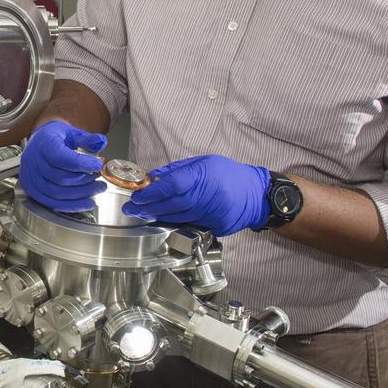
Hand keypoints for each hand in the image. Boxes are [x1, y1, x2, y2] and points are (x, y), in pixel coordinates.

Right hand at [19, 120, 107, 211]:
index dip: (82, 164)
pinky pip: (51, 203)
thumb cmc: (55, 137)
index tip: (98, 165)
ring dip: (80, 195)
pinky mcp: (32, 190)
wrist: (39, 142)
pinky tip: (86, 203)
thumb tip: (101, 142)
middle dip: (84, 181)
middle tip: (100, 179)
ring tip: (97, 189)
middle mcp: (33, 161)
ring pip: (56, 193)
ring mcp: (31, 177)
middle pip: (61, 178)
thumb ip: (87, 139)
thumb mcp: (71, 132)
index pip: (62, 158)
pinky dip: (70, 206)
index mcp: (43, 144)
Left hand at [122, 155, 270, 236]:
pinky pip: (188, 224)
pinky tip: (161, 219)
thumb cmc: (229, 174)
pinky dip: (173, 221)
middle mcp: (207, 196)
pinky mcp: (214, 226)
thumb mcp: (203, 162)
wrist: (256, 194)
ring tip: (142, 213)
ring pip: (177, 217)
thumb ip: (177, 170)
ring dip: (157, 215)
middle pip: (170, 204)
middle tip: (131, 209)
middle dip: (147, 207)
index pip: (172, 185)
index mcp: (203, 176)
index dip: (152, 192)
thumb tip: (153, 177)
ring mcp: (211, 213)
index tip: (137, 195)